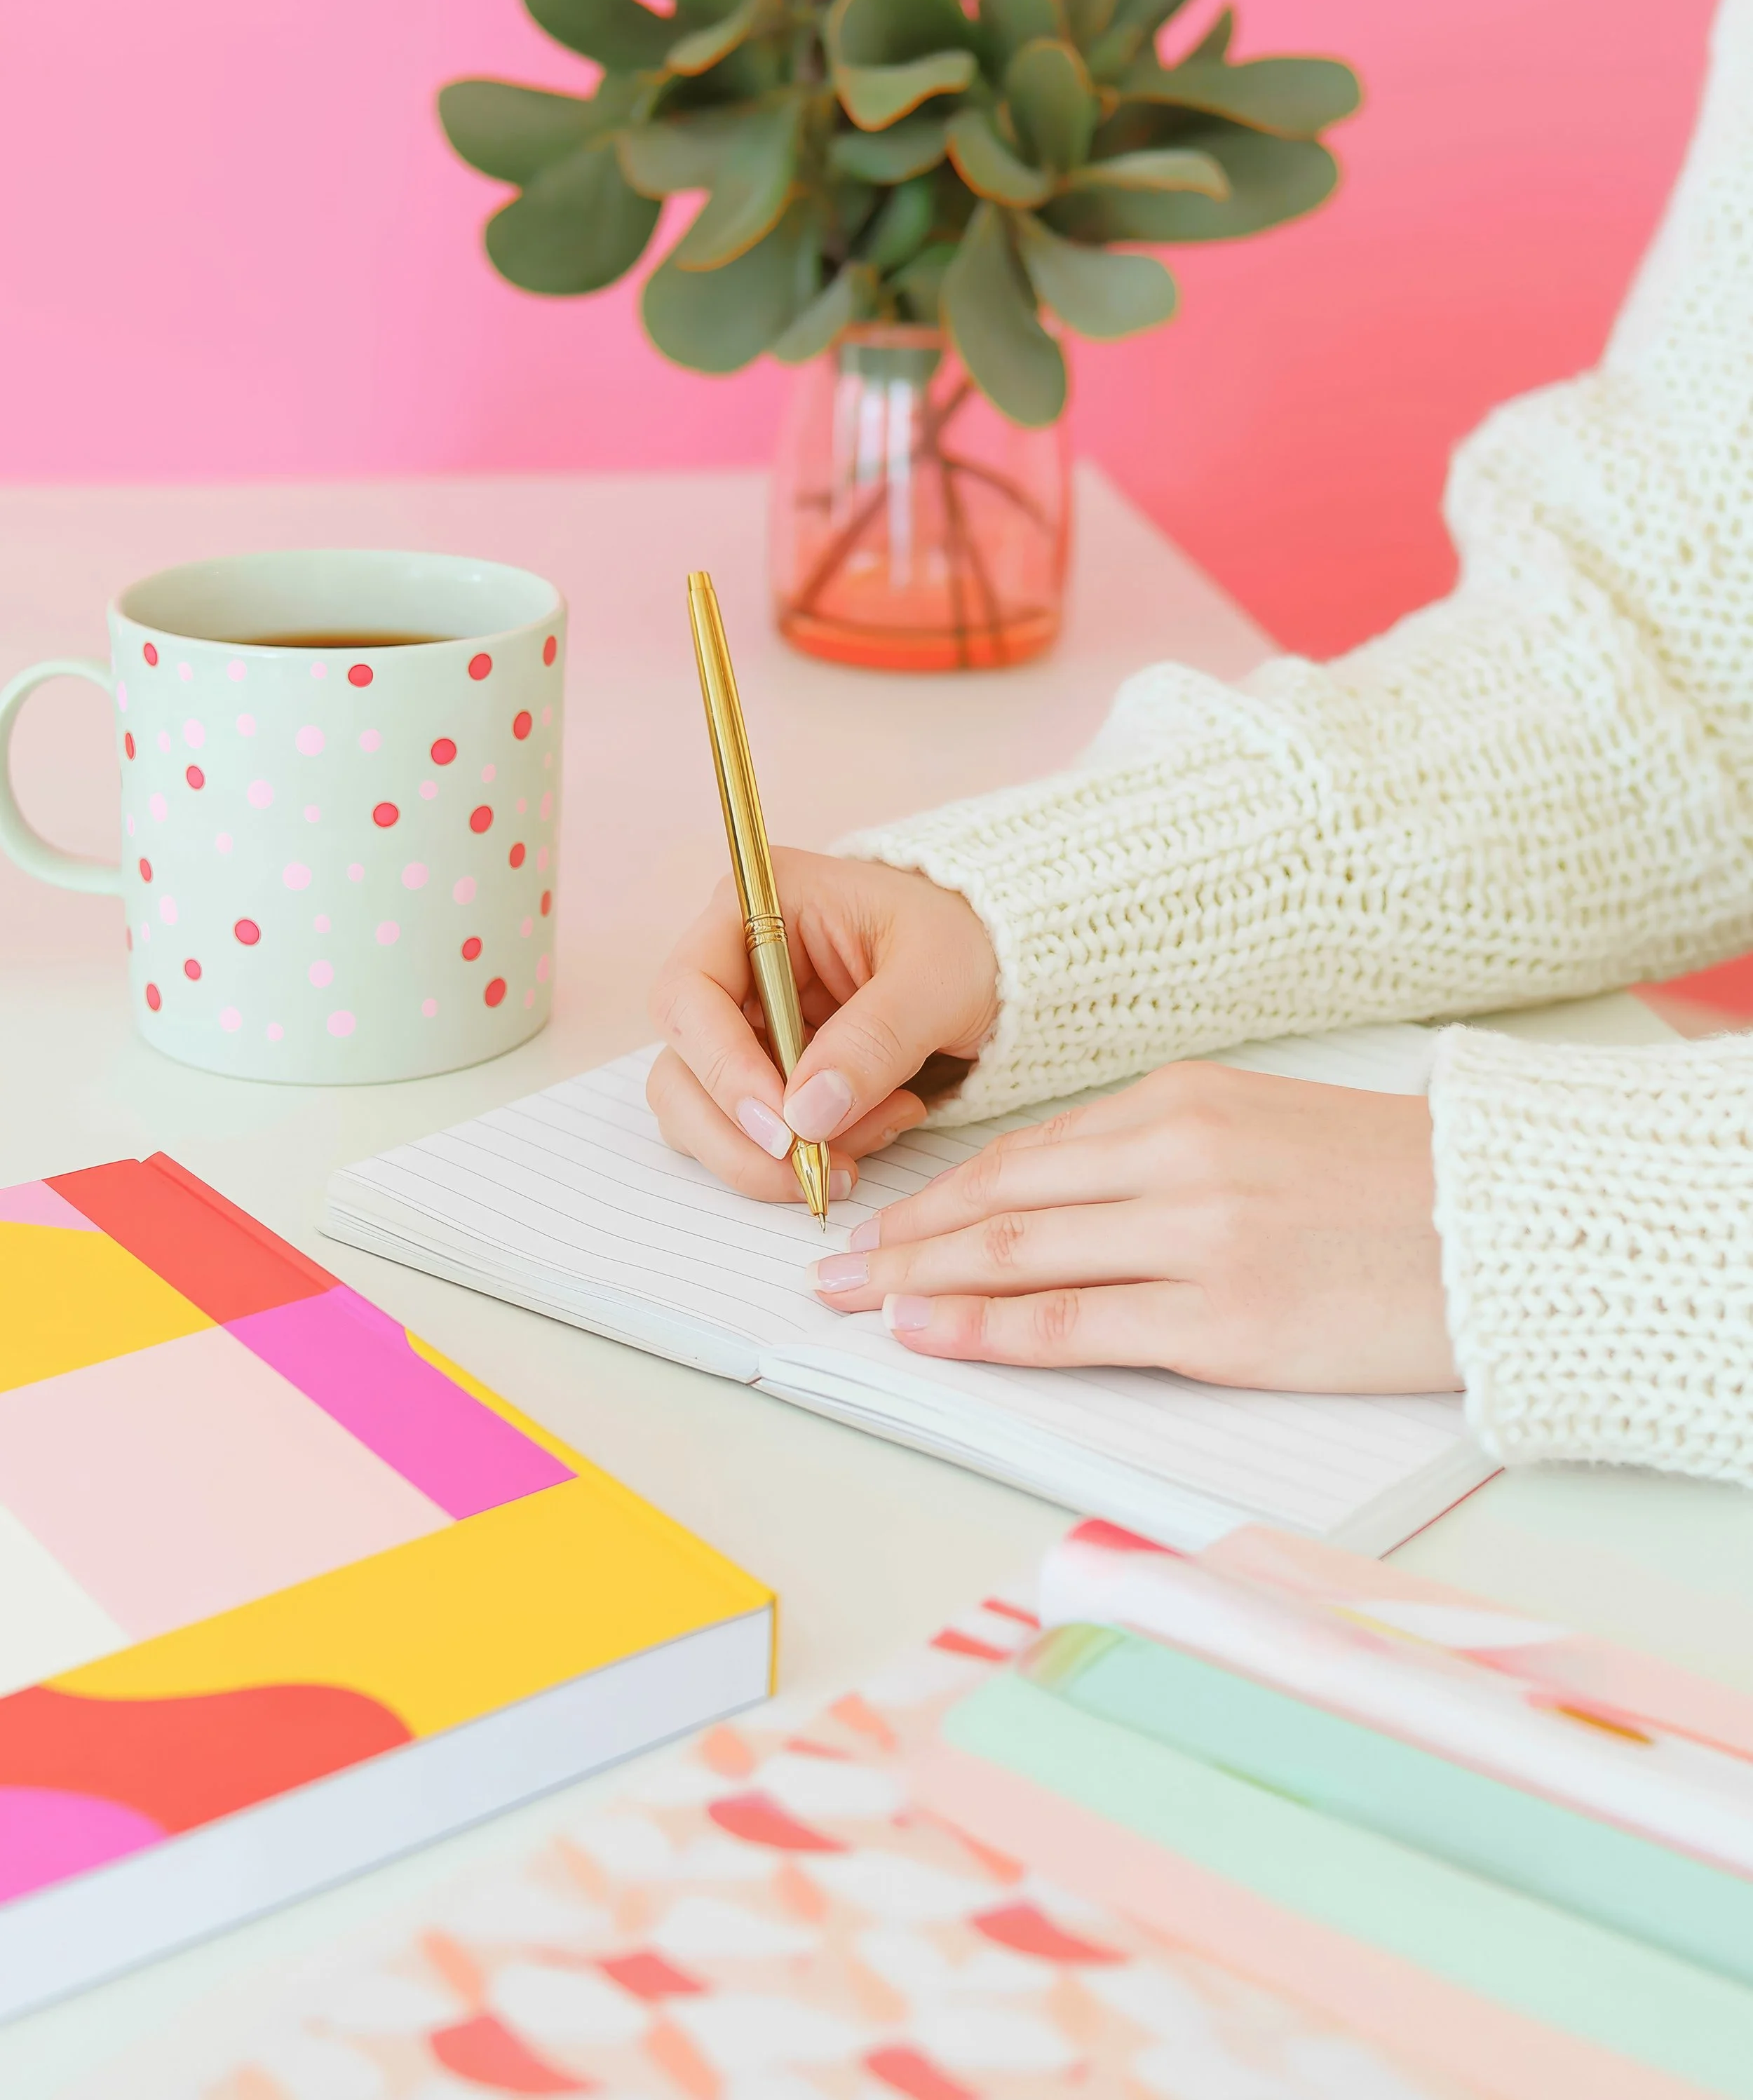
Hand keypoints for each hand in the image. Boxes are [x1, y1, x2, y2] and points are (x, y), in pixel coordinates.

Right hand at [647, 850, 998, 1203]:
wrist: (996, 965)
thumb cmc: (967, 943)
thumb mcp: (940, 978)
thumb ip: (876, 1039)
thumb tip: (807, 1115)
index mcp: (757, 905)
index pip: (689, 993)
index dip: (722, 1068)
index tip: (783, 1128)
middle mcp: (731, 963)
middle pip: (680, 1067)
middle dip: (743, 1136)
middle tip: (818, 1170)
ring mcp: (741, 1023)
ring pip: (701, 1114)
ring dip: (774, 1156)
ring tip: (868, 1144)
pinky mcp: (763, 1072)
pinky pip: (750, 1135)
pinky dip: (804, 1154)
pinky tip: (873, 1131)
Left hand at [808, 1062, 1454, 1391]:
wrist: (1513, 1228)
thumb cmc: (1398, 1186)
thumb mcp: (1271, 1129)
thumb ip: (1169, 1153)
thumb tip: (1069, 1198)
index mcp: (1187, 1099)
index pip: (1032, 1150)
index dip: (946, 1191)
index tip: (887, 1217)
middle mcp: (1177, 1155)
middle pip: (1004, 1198)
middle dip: (905, 1235)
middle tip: (829, 1266)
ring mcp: (1196, 1238)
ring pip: (1020, 1255)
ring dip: (921, 1280)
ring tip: (854, 1303)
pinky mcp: (1223, 1321)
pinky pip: (1078, 1326)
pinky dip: (988, 1330)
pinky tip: (929, 1335)